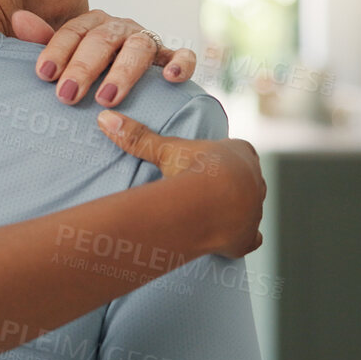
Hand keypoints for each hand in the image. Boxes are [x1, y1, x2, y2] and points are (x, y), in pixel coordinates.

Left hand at [10, 9, 197, 106]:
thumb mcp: (63, 55)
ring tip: (106, 98)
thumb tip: (18, 18)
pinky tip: (168, 79)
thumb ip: (42, 40)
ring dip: (122, 73)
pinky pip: (182, 56)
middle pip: (101, 40)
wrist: (122, 76)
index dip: (57, 51)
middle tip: (66, 95)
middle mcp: (120, 28)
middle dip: (83, 67)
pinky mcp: (170, 59)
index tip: (44, 74)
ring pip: (138, 48)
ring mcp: (147, 41)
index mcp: (91, 24)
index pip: (72, 31)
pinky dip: (179, 64)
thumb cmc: (87, 68)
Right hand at [96, 109, 264, 258]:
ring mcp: (254, 210)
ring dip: (235, 211)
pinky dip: (242, 239)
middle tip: (206, 192)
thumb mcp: (166, 150)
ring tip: (211, 215)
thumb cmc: (195, 170)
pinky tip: (227, 242)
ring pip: (249, 208)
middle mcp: (255, 180)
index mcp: (240, 153)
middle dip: (231, 185)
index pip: (238, 152)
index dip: (225, 158)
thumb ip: (138, 137)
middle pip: (247, 180)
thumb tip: (105, 117)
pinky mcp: (248, 237)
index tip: (208, 165)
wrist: (215, 205)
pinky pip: (251, 239)